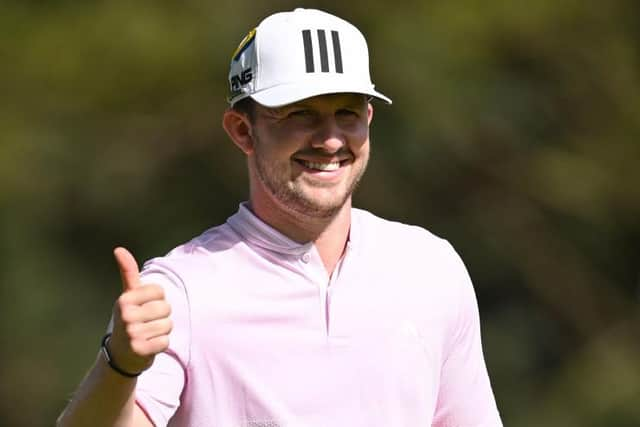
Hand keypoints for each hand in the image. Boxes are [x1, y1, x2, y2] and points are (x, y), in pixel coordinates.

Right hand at [108, 247, 171, 374]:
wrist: (119, 355)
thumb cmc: (129, 319)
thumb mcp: (127, 296)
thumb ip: (128, 272)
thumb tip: (119, 249)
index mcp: (124, 300)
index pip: (160, 291)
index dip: (157, 300)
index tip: (144, 308)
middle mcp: (126, 316)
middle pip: (166, 308)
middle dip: (161, 316)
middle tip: (146, 324)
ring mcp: (132, 334)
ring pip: (168, 325)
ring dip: (162, 331)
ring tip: (147, 334)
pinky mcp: (140, 350)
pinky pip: (166, 342)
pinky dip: (161, 345)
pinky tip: (148, 346)